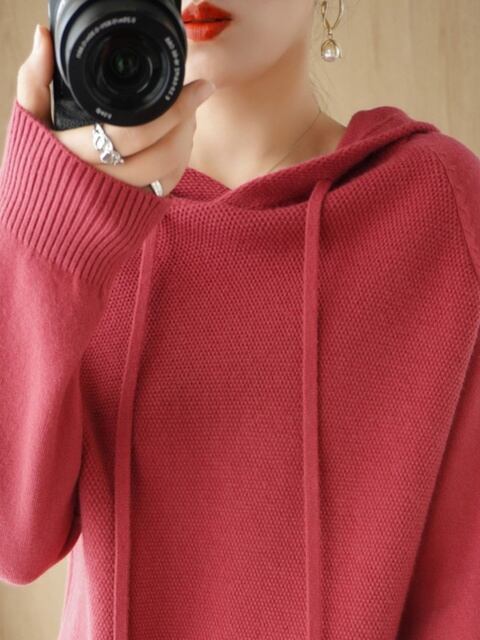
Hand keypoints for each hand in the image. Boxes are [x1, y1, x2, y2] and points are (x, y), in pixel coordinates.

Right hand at [16, 24, 215, 194]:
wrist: (44, 221)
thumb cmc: (39, 167)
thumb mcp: (31, 124)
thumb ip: (34, 82)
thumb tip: (44, 39)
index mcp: (76, 156)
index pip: (134, 133)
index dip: (173, 109)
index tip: (196, 86)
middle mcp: (102, 183)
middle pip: (161, 155)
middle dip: (185, 123)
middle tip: (193, 98)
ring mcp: (121, 200)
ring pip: (169, 173)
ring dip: (185, 141)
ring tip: (186, 116)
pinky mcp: (134, 212)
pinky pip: (168, 188)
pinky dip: (179, 162)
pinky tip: (177, 142)